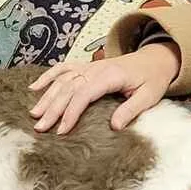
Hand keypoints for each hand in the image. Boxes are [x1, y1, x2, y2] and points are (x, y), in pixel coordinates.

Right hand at [28, 42, 180, 134]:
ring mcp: (89, 66)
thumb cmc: (153, 79)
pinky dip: (47, 76)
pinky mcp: (86, 67)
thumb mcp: (149, 96)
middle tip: (40, 127)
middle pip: (68, 88)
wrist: (155, 59)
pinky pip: (63, 68)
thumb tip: (114, 126)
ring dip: (47, 96)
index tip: (61, 130)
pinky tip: (34, 88)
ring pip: (62, 80)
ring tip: (34, 114)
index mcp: (110, 76)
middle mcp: (95, 68)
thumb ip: (131, 110)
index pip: (84, 94)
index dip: (71, 112)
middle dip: (52, 108)